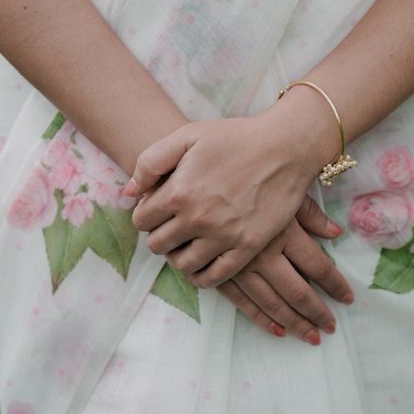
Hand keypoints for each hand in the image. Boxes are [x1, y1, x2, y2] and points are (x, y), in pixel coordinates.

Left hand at [127, 109, 331, 287]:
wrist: (285, 147)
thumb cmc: (235, 137)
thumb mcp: (187, 135)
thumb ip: (150, 162)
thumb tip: (128, 193)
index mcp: (178, 191)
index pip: (141, 220)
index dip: (145, 214)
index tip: (158, 208)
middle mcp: (197, 218)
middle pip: (158, 245)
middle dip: (159, 235)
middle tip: (172, 225)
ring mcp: (223, 236)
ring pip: (183, 264)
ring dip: (179, 255)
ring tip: (187, 242)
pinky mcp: (247, 247)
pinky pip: (214, 277)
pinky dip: (202, 275)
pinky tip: (202, 263)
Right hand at [215, 192, 355, 346]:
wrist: (193, 176)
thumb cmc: (244, 178)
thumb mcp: (282, 188)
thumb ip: (310, 214)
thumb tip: (336, 233)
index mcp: (282, 230)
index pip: (318, 266)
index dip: (335, 284)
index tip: (347, 298)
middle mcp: (262, 252)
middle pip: (297, 291)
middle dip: (317, 312)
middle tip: (331, 327)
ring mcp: (238, 266)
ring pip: (271, 302)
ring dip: (293, 322)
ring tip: (311, 336)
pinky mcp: (218, 273)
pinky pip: (242, 302)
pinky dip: (261, 318)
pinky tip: (278, 330)